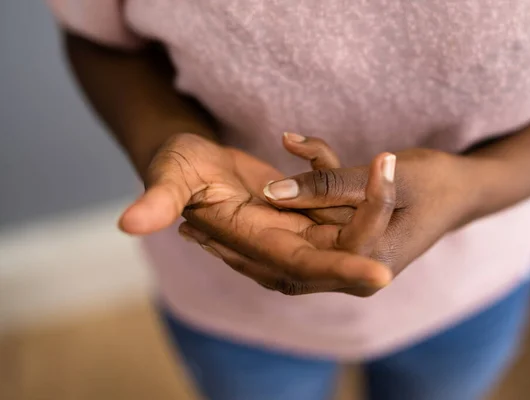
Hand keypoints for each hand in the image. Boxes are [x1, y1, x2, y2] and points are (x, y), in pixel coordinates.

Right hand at [119, 133, 393, 295]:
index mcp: (252, 247)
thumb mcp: (170, 176)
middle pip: (339, 251)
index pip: (302, 267)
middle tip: (400, 186)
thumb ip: (158, 200)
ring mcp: (296, 231)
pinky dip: (346, 178)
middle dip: (373, 230)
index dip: (339, 270)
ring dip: (367, 197)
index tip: (381, 274)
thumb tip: (128, 222)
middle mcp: (280, 248)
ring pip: (347, 226)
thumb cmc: (177, 165)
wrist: (190, 161)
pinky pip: (339, 202)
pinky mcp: (305, 212)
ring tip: (386, 163)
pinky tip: (340, 152)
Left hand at [263, 135, 478, 276]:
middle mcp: (356, 269)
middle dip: (304, 186)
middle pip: (311, 225)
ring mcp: (350, 259)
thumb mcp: (389, 178)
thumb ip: (332, 185)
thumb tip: (274, 192)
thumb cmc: (433, 182)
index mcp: (373, 261)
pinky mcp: (344, 243)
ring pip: (310, 216)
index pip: (320, 230)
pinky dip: (316, 181)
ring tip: (292, 141)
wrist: (458, 193)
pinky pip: (318, 213)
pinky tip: (297, 143)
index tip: (284, 157)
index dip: (304, 194)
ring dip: (309, 178)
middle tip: (285, 149)